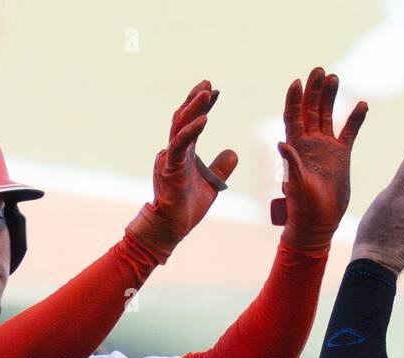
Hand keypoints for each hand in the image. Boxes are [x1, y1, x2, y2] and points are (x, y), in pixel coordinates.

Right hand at [126, 80, 237, 261]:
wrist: (172, 228)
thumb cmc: (187, 207)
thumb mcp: (212, 184)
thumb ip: (220, 167)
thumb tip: (233, 152)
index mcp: (185, 153)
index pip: (194, 123)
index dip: (203, 107)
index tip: (215, 91)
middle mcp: (175, 151)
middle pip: (184, 118)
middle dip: (195, 100)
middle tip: (207, 83)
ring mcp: (171, 159)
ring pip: (180, 127)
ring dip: (193, 109)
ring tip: (205, 92)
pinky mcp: (170, 170)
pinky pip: (180, 146)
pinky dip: (191, 131)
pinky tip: (203, 119)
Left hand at [277, 67, 367, 252]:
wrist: (319, 223)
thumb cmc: (303, 208)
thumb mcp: (296, 185)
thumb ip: (292, 164)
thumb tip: (282, 143)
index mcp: (295, 147)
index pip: (293, 117)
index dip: (294, 99)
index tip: (297, 82)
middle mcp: (309, 143)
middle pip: (310, 110)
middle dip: (314, 90)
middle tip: (319, 71)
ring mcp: (326, 147)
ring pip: (328, 116)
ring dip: (331, 97)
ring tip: (335, 78)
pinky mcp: (341, 155)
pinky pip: (349, 132)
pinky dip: (356, 119)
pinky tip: (363, 104)